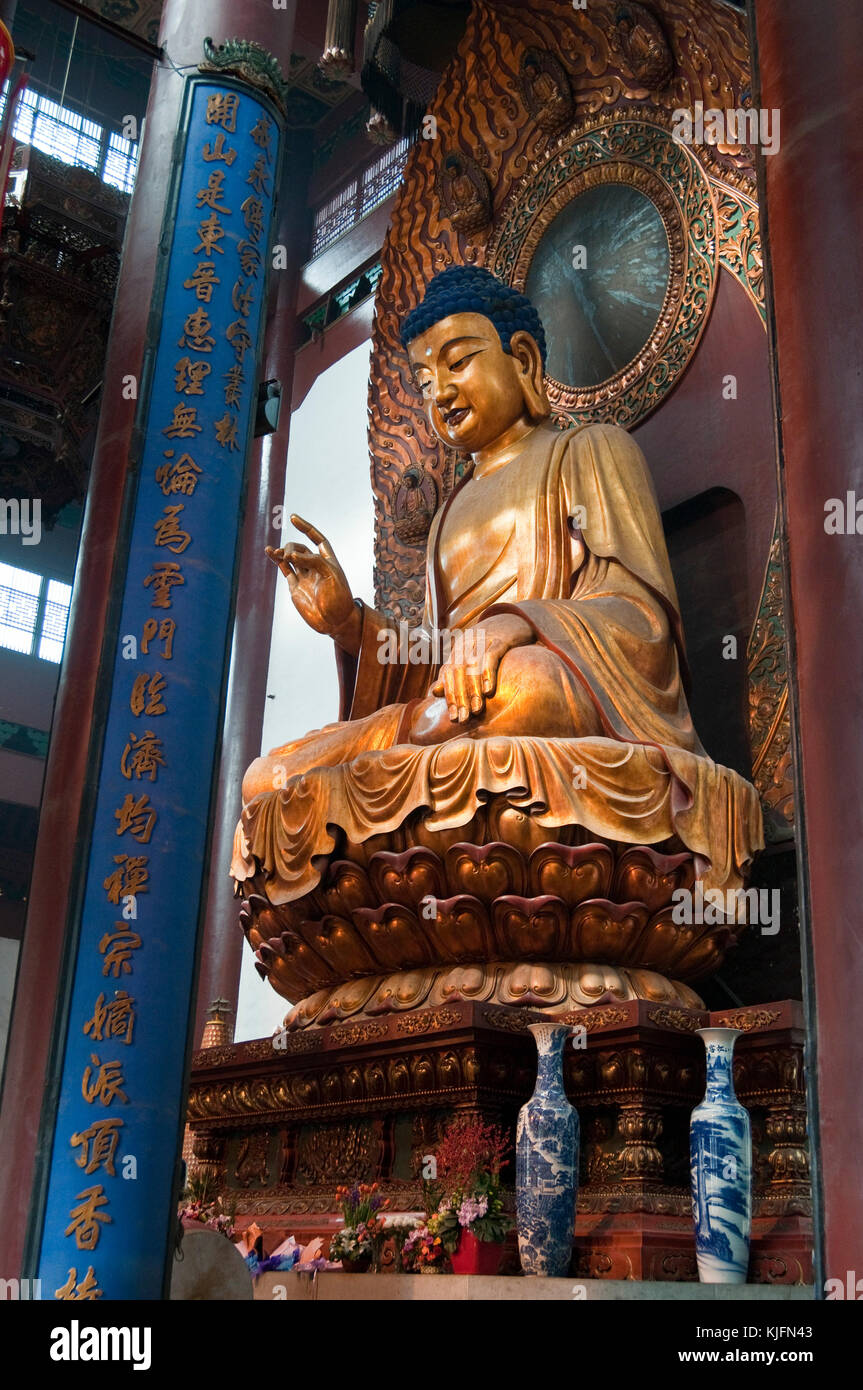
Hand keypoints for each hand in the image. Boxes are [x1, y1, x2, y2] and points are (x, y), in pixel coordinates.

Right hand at [266, 515, 359, 650]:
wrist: (336, 622)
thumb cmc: (339, 598)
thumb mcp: (331, 575)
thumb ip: (312, 561)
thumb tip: (290, 555)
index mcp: (328, 561)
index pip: (317, 539)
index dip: (306, 528)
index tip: (294, 518)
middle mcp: (315, 567)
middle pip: (300, 548)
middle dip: (292, 548)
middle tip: (289, 556)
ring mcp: (304, 576)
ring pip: (290, 558)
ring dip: (282, 552)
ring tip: (275, 552)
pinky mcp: (295, 587)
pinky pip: (284, 569)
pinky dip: (276, 560)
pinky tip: (269, 551)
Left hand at [431, 614, 533, 722]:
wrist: (512, 620)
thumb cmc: (489, 645)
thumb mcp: (468, 657)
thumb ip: (451, 674)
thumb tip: (433, 692)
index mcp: (458, 649)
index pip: (449, 674)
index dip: (450, 696)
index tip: (453, 717)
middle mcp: (467, 644)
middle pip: (458, 672)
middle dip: (460, 697)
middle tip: (463, 718)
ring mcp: (483, 641)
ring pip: (473, 667)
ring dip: (473, 690)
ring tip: (476, 710)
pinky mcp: (500, 640)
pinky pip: (491, 657)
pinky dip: (488, 674)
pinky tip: (488, 691)